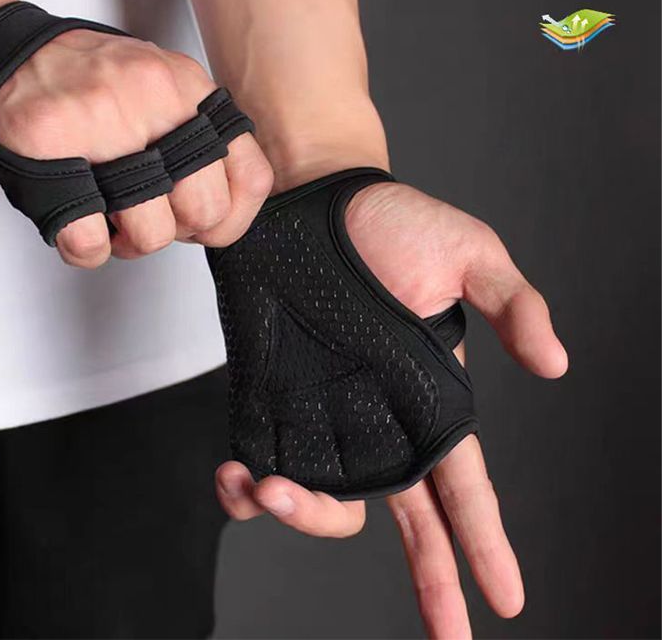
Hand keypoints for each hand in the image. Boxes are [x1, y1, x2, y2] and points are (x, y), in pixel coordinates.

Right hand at [0, 29, 272, 266]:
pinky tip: (82, 223)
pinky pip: (89, 241)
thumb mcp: (165, 90)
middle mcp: (155, 100)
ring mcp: (103, 122)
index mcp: (189, 90)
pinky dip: (88, 248)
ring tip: (112, 218)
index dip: (232, 218)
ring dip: (129, 242)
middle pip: (204, 210)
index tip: (205, 222)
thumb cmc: (91, 86)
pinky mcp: (51, 146)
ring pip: (152, 234)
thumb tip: (226, 204)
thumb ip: (201, 137)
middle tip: (151, 216)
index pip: (252, 177)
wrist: (9, 57)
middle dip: (178, 231)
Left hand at [214, 179, 566, 637]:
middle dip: (430, 581)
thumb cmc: (392, 219)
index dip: (485, 543)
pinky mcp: (269, 395)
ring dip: (302, 516)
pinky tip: (238, 477)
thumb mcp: (470, 252)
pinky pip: (259, 462)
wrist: (311, 198)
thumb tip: (556, 366)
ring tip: (272, 491)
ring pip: (326, 499)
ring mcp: (321, 412)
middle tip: (446, 634)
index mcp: (428, 397)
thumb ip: (515, 304)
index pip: (464, 485)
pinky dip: (244, 489)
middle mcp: (376, 418)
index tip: (505, 599)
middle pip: (405, 518)